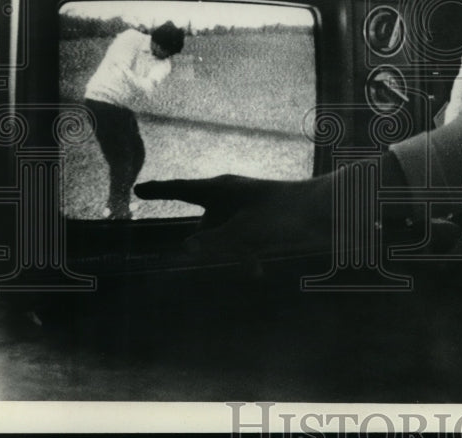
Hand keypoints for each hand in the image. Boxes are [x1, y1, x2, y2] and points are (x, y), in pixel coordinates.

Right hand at [134, 174, 333, 258]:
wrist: (325, 210)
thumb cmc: (284, 214)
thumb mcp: (245, 230)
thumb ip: (214, 240)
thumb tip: (185, 247)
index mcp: (222, 188)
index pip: (181, 189)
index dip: (158, 192)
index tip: (136, 190)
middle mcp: (230, 197)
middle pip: (204, 226)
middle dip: (211, 246)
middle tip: (234, 254)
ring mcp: (244, 209)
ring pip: (223, 238)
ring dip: (231, 255)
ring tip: (252, 264)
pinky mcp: (259, 222)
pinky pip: (240, 243)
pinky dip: (245, 256)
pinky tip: (257, 273)